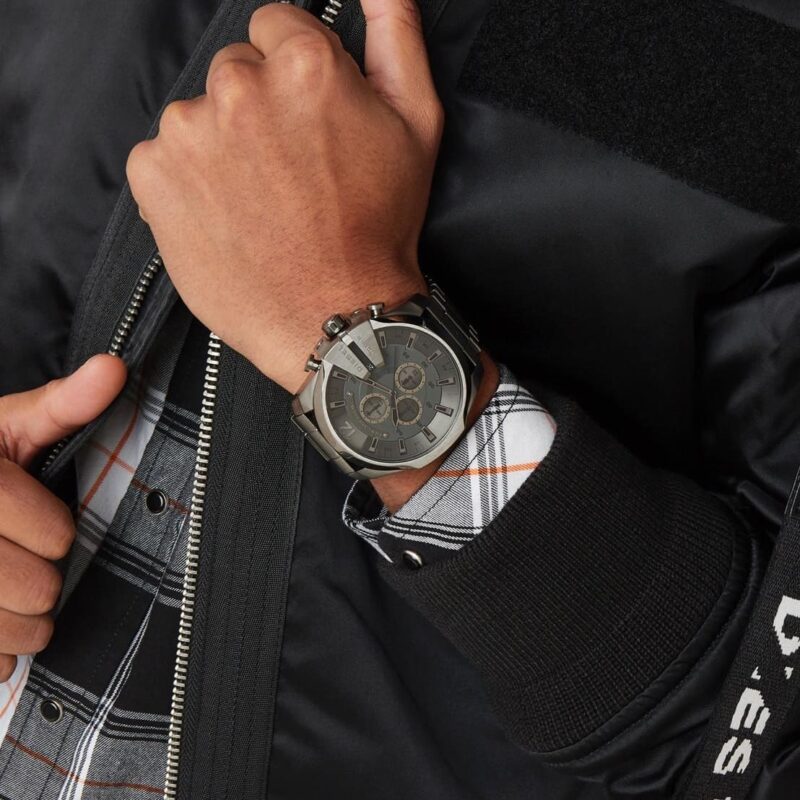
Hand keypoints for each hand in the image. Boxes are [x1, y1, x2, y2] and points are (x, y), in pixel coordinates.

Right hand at [0, 355, 126, 680]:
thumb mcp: (9, 428)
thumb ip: (62, 405)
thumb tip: (115, 368)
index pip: (51, 534)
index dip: (57, 533)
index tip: (50, 527)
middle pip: (33, 586)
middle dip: (45, 579)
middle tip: (34, 563)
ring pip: (9, 631)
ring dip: (26, 623)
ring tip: (15, 596)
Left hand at [127, 0, 442, 392]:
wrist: (333, 316)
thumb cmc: (378, 229)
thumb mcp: (416, 124)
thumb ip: (397, 36)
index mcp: (303, 64)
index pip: (275, 27)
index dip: (295, 77)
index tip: (306, 124)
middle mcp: (238, 87)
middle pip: (234, 71)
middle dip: (258, 110)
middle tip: (288, 172)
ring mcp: (188, 132)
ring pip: (199, 116)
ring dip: (222, 147)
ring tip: (259, 201)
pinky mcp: (153, 176)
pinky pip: (164, 157)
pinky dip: (188, 181)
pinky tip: (226, 215)